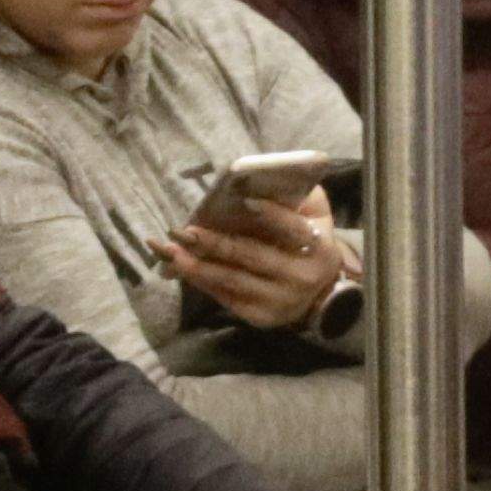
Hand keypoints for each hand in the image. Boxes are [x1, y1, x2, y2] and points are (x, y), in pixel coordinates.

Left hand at [163, 193, 358, 333]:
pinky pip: (226, 297)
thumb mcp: (316, 216)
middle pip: (254, 257)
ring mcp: (279, 301)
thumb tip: (267, 174)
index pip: (294, 229)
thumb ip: (300, 194)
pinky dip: (202, 280)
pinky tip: (180, 267)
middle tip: (185, 230)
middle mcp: (301, 278)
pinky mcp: (260, 316)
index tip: (245, 200)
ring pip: (233, 281)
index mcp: (319, 248)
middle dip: (216, 243)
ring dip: (198, 266)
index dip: (271, 215)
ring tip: (171, 251)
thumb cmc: (309, 242)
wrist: (319, 295)